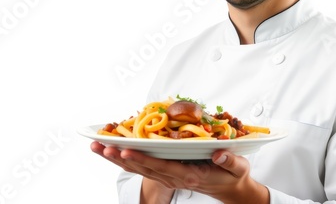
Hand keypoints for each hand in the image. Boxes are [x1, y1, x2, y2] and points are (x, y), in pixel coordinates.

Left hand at [90, 141, 269, 203]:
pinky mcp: (166, 173)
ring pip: (139, 168)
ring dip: (117, 159)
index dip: (142, 160)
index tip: (125, 151)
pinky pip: (143, 167)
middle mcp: (175, 177)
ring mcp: (169, 176)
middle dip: (120, 157)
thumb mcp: (238, 168)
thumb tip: (218, 153)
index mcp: (189, 175)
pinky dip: (126, 159)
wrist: (230, 189)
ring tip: (97, 147)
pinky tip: (113, 152)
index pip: (161, 167)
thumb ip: (229, 161)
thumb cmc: (232, 176)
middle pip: (143, 168)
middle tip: (100, 146)